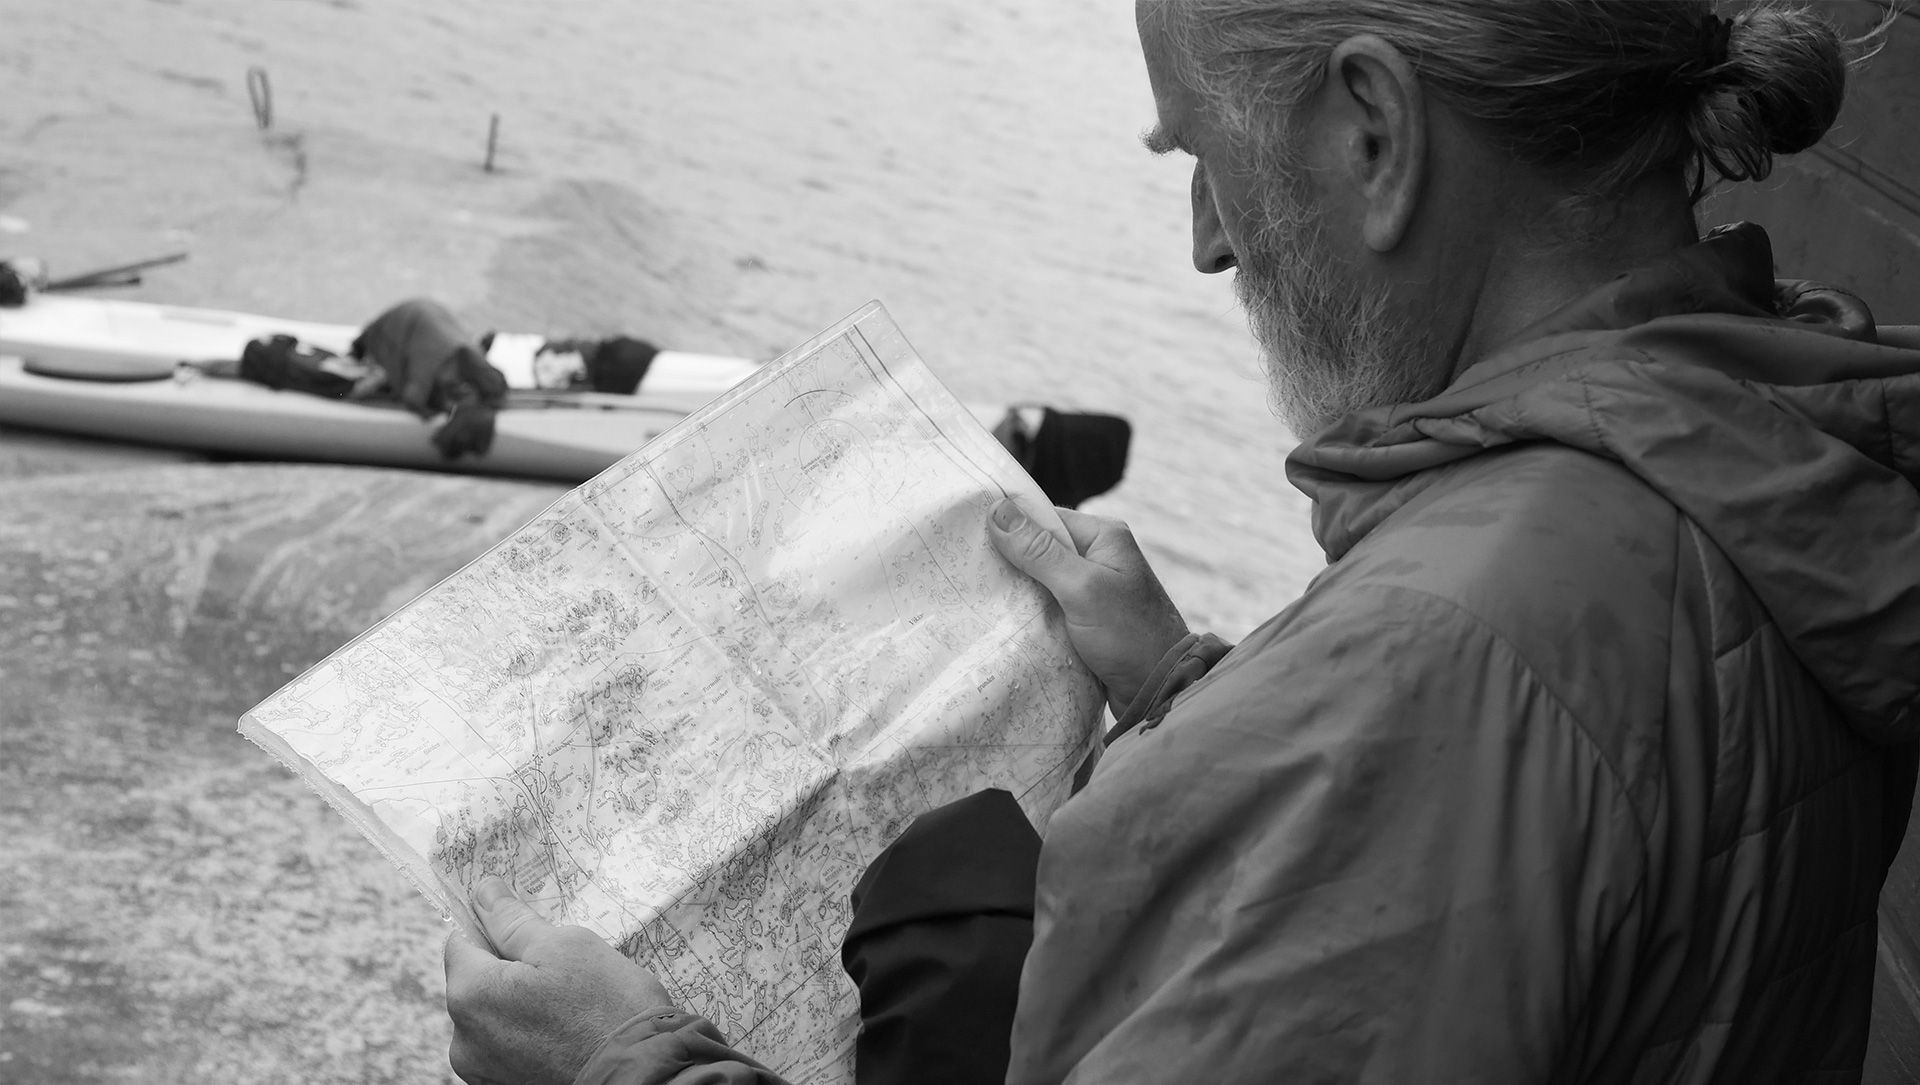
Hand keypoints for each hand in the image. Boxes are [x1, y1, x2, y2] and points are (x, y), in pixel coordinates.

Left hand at [443, 876, 673, 1084]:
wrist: (643, 1077)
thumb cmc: (608, 1008)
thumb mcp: (566, 946)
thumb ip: (514, 921)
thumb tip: (483, 892)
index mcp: (471, 994)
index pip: (461, 941)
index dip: (495, 929)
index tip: (530, 932)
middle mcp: (463, 1040)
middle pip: (478, 983)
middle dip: (512, 970)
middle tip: (562, 971)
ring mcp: (482, 1072)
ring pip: (495, 1017)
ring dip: (521, 1005)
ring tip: (570, 1008)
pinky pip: (509, 1048)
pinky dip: (531, 1037)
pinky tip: (567, 1035)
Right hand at [987, 499, 1190, 715]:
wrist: (1162, 690)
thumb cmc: (1129, 634)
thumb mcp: (1081, 587)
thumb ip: (1039, 551)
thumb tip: (997, 510)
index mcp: (1103, 537)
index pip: (1044, 517)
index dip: (1008, 525)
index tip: (966, 534)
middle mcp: (1098, 558)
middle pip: (1039, 549)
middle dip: (1007, 560)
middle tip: (964, 568)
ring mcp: (1092, 591)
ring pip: (1040, 582)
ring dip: (1015, 590)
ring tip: (974, 594)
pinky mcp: (1084, 620)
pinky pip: (1048, 607)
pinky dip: (1028, 613)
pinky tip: (1000, 619)